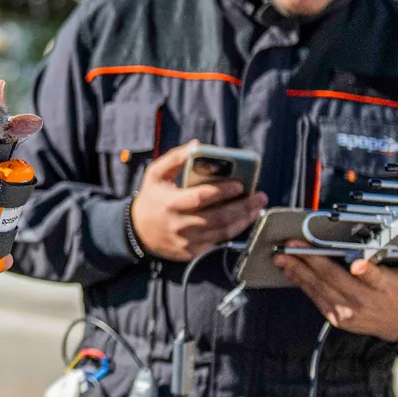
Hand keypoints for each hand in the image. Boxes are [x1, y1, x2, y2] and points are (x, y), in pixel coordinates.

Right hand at [131, 141, 267, 261]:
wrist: (137, 232)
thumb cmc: (151, 198)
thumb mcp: (155, 174)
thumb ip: (175, 158)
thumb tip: (197, 145)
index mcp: (171, 203)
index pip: (202, 197)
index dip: (223, 191)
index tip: (240, 184)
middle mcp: (180, 224)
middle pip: (219, 217)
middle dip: (243, 206)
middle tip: (260, 196)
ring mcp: (187, 241)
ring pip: (223, 232)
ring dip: (244, 219)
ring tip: (257, 207)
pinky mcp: (192, 252)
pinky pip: (218, 242)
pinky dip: (234, 231)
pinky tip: (244, 220)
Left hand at [274, 243, 397, 340]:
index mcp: (385, 287)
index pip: (374, 277)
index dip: (365, 271)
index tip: (356, 263)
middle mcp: (364, 300)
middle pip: (334, 278)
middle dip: (311, 260)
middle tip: (292, 245)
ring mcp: (348, 311)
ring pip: (319, 287)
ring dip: (298, 270)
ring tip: (282, 256)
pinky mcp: (337, 318)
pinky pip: (315, 298)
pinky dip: (301, 283)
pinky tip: (290, 270)